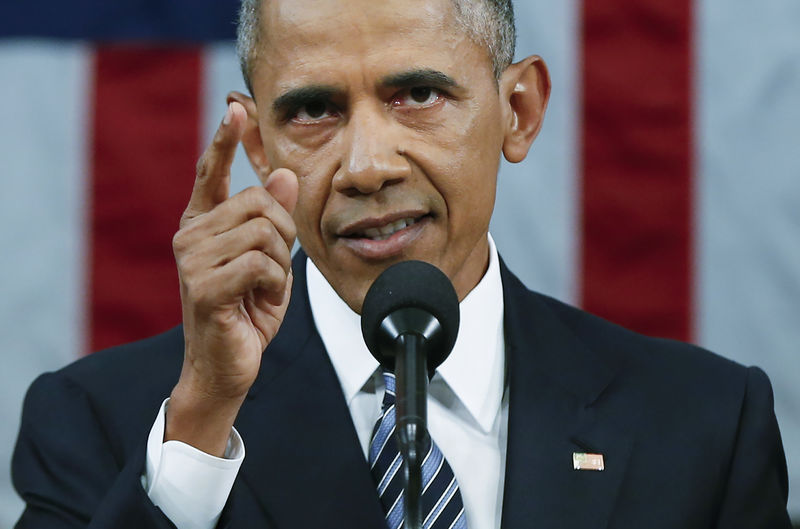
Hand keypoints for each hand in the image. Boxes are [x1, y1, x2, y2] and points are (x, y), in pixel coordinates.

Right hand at [166, 102, 297, 454]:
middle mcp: (190, 236)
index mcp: (203, 226)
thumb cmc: (246, 311)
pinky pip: (262, 263)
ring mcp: (193, 260)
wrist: (227, 366)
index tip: (235, 109)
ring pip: (263, 232)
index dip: (224, 141)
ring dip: (279, 263)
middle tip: (275, 268)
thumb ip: (272, 219)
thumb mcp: (268, 260)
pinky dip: (276, 284)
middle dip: (283, 234)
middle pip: (257, 201)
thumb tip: (282, 174)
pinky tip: (261, 301)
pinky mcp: (204, 286)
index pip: (210, 173)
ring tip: (265, 288)